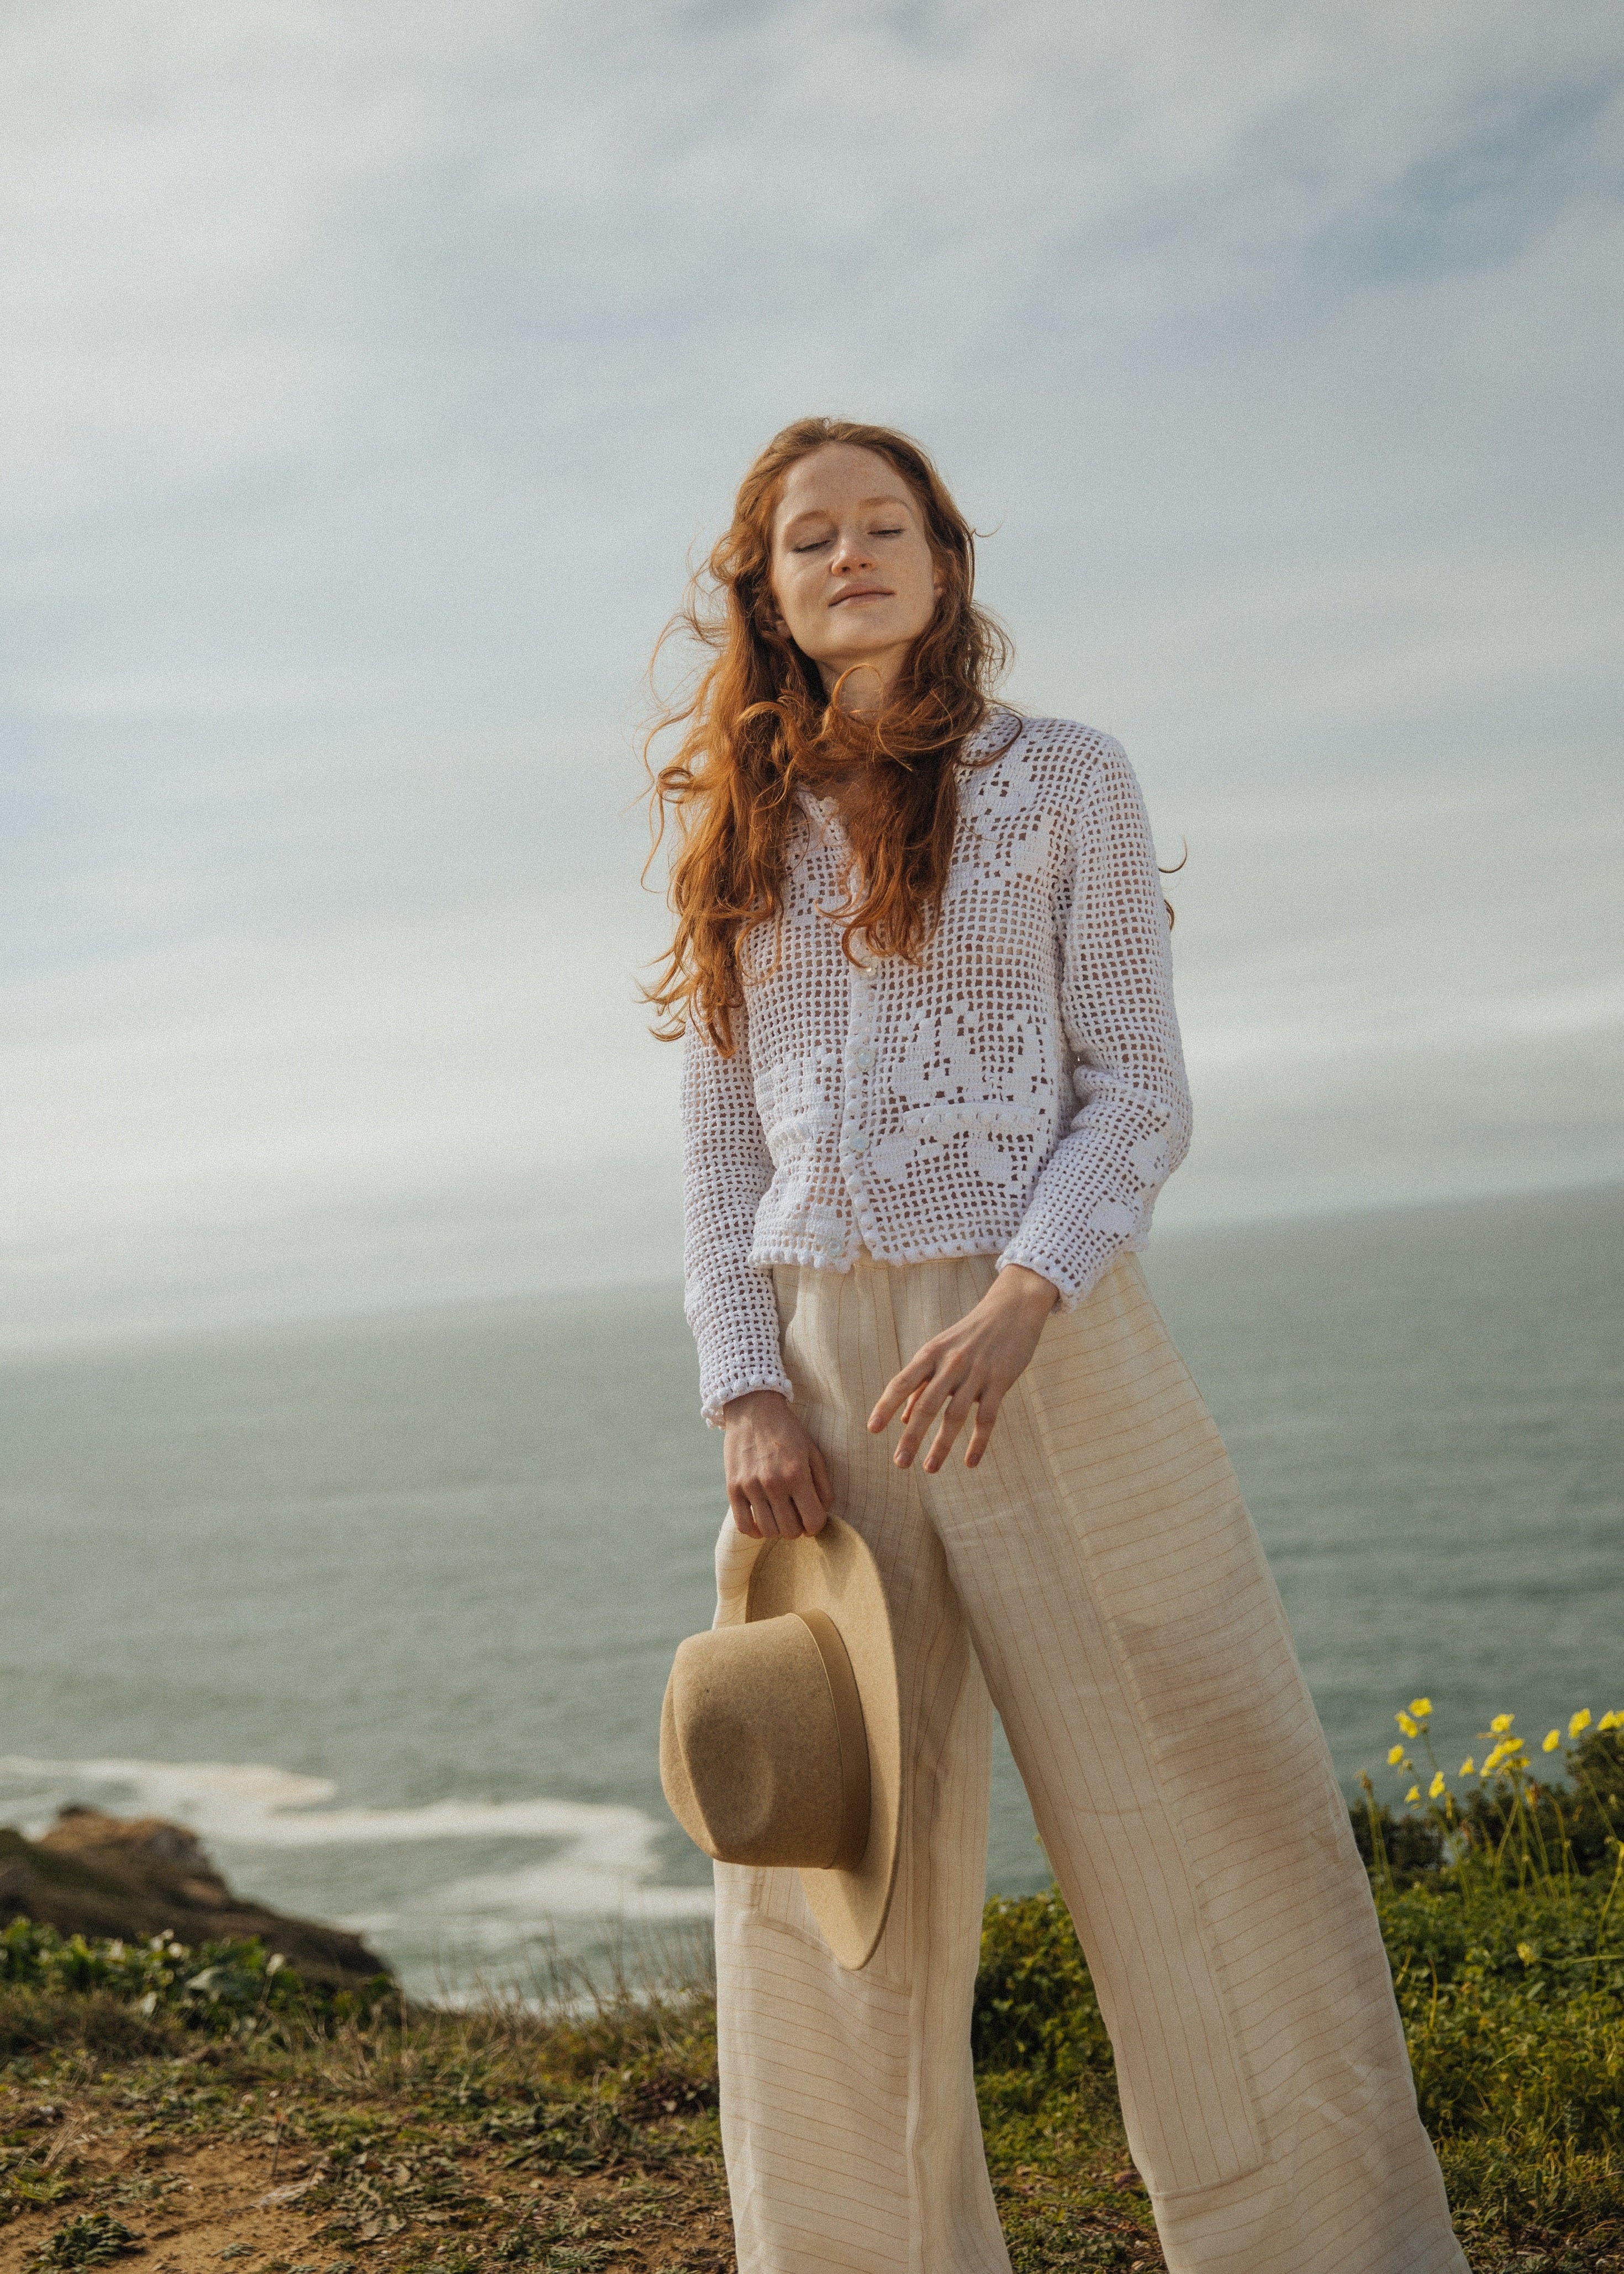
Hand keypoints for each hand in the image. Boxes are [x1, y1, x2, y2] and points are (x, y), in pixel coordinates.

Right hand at [722, 1390, 834, 1538]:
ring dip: (777, 1528)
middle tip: (796, 1514)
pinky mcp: (733, 1487)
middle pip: (790, 1531)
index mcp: (797, 1474)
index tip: (812, 1517)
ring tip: (779, 1514)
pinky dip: (755, 1529)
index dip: (816, 1525)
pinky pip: (744, 1525)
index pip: (813, 1522)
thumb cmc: (787, 1431)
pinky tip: (761, 1519)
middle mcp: (773, 1483)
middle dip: (798, 1527)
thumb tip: (822, 1512)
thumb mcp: (813, 1452)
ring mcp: (750, 1486)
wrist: (752, 1408)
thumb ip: (822, 1485)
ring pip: (768, 1531)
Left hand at [867, 1265, 1057, 1472]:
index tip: (872, 1430)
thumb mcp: (940, 1351)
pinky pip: (987, 1417)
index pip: (902, 1382)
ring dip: (941, 1445)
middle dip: (911, 1436)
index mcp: (931, 1353)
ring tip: (929, 1468)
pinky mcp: (1000, 1380)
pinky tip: (970, 1463)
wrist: (1012, 1309)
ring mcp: (977, 1372)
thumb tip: (903, 1419)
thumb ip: (922, 1383)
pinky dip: (978, 1442)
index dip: (886, 1406)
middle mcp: (951, 1363)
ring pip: (956, 1415)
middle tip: (899, 1463)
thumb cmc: (970, 1334)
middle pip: (926, 1405)